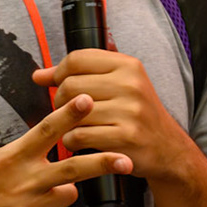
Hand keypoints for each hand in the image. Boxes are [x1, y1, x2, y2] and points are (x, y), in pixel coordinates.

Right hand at [0, 95, 130, 206]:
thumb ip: (19, 157)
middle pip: (72, 168)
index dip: (69, 114)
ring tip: (40, 190)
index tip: (87, 99)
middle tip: (126, 157)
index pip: (45, 131)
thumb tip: (45, 152)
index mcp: (10, 159)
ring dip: (62, 189)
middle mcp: (22, 183)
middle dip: (103, 161)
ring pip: (66, 194)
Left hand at [33, 49, 192, 180]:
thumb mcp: (119, 85)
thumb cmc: (137, 115)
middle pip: (70, 85)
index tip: (58, 85)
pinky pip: (79, 136)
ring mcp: (130, 111)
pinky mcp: (125, 137)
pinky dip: (72, 141)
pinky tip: (82, 141)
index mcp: (128, 66)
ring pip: (73, 113)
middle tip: (68, 112)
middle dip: (60, 101)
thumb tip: (39, 75)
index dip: (59, 73)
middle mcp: (131, 84)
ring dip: (66, 124)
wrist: (168, 148)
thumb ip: (80, 75)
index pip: (77, 59)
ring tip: (77, 128)